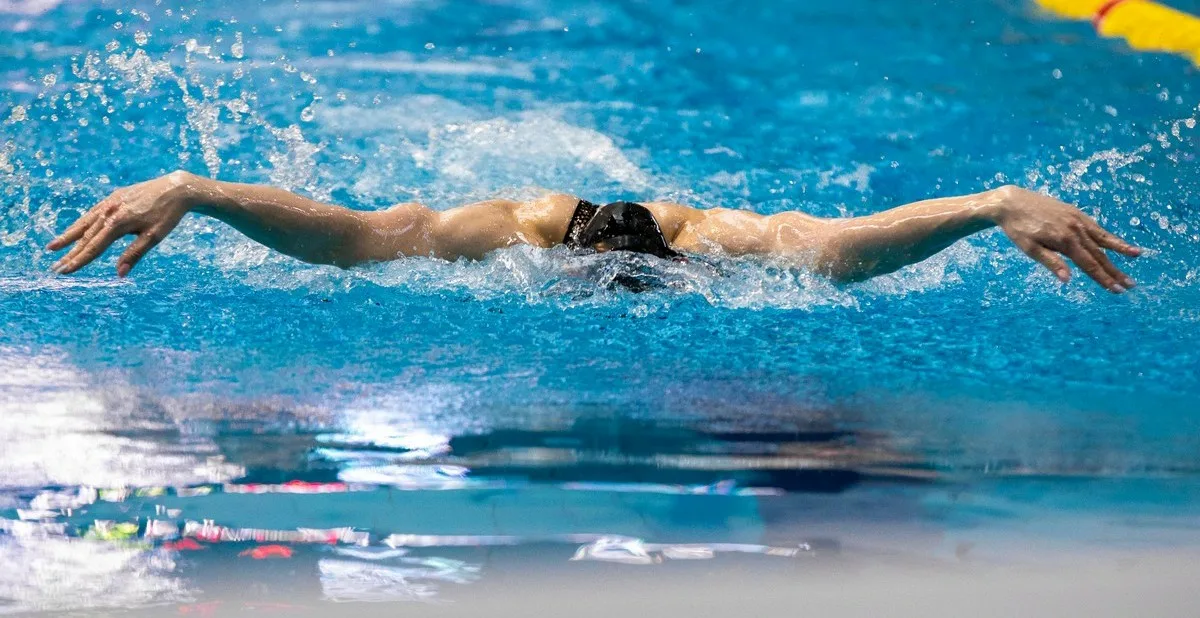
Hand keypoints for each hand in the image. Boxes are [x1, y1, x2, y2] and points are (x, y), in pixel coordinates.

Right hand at [47, 171, 199, 275]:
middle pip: (86, 237)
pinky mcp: (113, 197)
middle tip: (55, 268)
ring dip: (68, 236)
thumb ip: (134, 254)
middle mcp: (110, 211)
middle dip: (70, 254)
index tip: (65, 272)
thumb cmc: (167, 215)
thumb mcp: (154, 237)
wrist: (176, 188)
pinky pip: (93, 213)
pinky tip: (74, 231)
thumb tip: (119, 274)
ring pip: (85, 223)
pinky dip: (81, 223)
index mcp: (119, 222)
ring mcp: (110, 202)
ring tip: (52, 248)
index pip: (94, 246)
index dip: (79, 260)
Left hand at [991, 186, 1141, 292]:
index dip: (1103, 279)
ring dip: (1120, 249)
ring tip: (1137, 255)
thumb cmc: (1018, 229)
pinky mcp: (1075, 213)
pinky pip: (1095, 227)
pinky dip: (1108, 235)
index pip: (1088, 264)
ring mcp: (1077, 219)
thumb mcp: (1029, 249)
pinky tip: (1117, 242)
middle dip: (1115, 271)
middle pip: (1099, 254)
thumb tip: (1067, 280)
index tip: (1117, 290)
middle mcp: (1075, 229)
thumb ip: (1051, 262)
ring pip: (1102, 238)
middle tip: (1130, 285)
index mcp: (1064, 241)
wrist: (1012, 202)